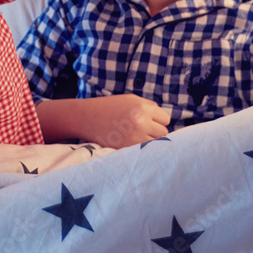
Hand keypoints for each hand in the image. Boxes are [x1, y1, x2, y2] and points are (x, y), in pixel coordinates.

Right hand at [39, 94, 170, 147]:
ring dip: (149, 143)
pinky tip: (131, 145)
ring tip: (137, 139)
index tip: (151, 123)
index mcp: (142, 108)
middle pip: (163, 133)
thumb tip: (166, 121)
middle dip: (155, 132)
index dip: (159, 121)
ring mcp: (133, 137)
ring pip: (155, 145)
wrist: (86, 117)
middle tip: (143, 132)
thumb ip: (149, 107)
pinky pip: (143, 152)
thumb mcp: (130, 100)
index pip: (166, 119)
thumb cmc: (109, 107)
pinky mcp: (125, 148)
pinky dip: (140, 151)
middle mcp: (140, 122)